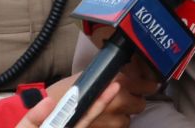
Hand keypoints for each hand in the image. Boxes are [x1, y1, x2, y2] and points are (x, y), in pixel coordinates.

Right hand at [28, 62, 159, 127]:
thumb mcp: (90, 75)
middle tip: (123, 96)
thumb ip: (110, 75)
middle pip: (140, 105)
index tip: (148, 85)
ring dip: (122, 115)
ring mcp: (113, 122)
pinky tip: (102, 120)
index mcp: (119, 84)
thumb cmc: (64, 90)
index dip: (148, 85)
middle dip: (133, 101)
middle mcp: (120, 104)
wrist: (46, 113)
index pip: (147, 87)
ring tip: (109, 110)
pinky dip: (111, 125)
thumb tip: (125, 72)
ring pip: (127, 120)